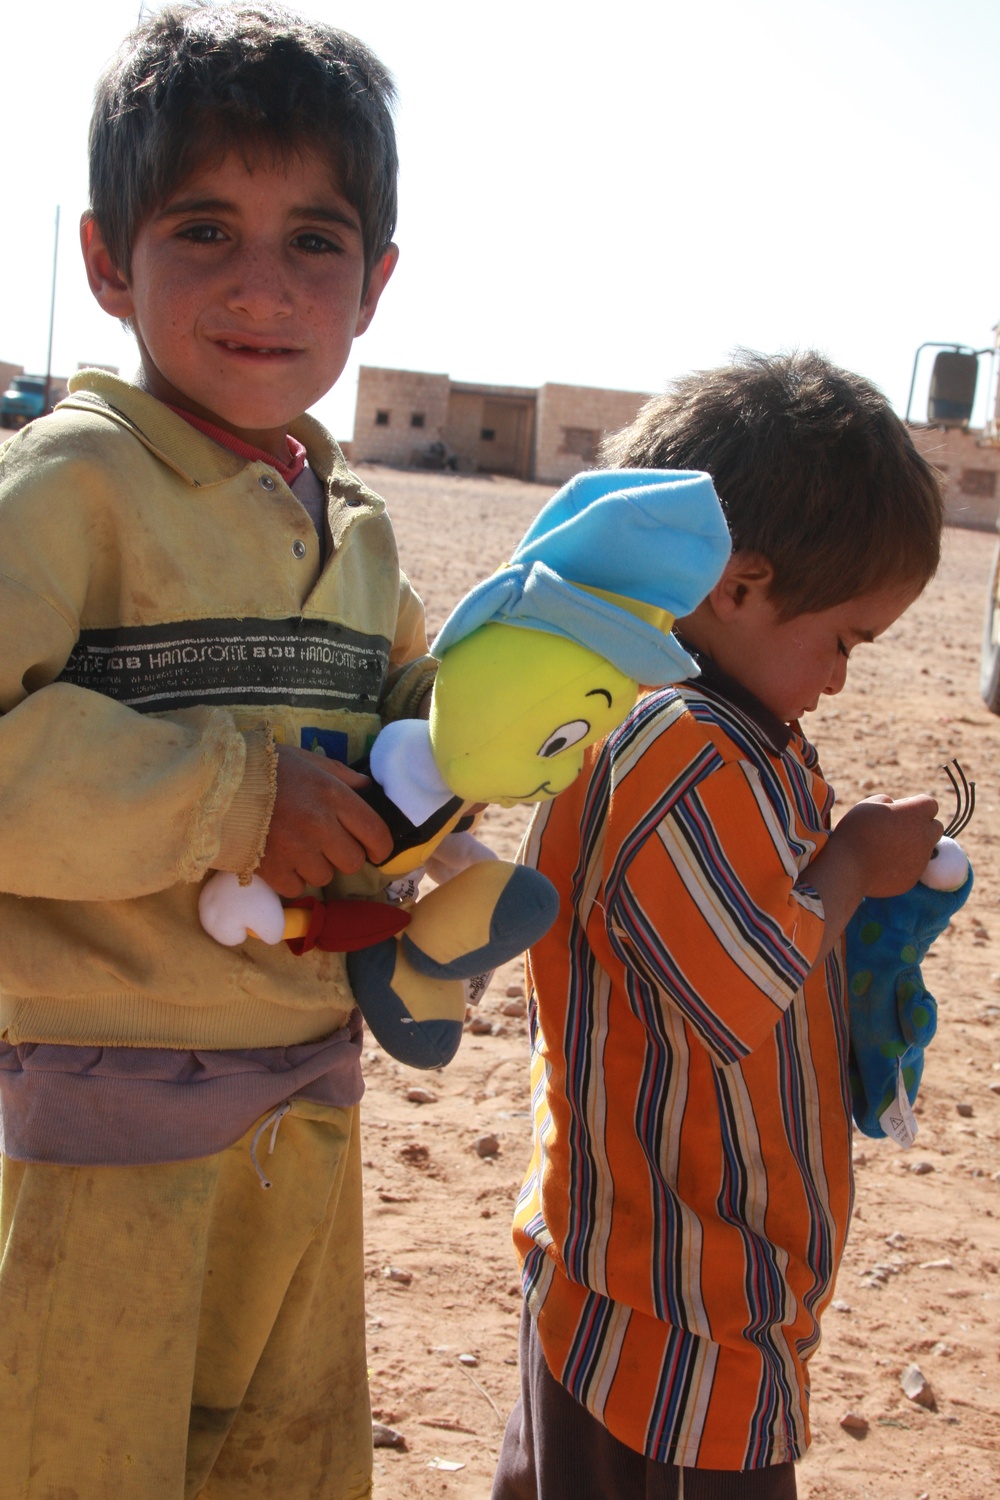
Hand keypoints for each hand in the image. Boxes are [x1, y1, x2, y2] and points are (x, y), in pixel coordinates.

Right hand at [256, 746, 393, 896]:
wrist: (212, 783)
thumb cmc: (263, 767)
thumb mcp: (307, 760)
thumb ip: (342, 776)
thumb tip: (369, 790)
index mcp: (332, 796)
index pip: (376, 834)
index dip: (380, 847)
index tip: (373, 849)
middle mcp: (319, 825)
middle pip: (352, 862)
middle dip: (342, 856)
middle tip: (325, 844)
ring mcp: (295, 850)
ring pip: (324, 877)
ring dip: (314, 867)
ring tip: (296, 848)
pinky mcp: (271, 870)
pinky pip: (296, 888)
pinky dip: (289, 879)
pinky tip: (278, 859)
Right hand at [835, 794, 942, 898]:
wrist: (848, 868)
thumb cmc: (856, 831)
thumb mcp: (869, 804)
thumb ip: (889, 802)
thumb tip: (895, 808)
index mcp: (916, 814)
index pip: (930, 804)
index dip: (915, 805)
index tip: (899, 810)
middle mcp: (925, 836)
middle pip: (935, 827)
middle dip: (922, 826)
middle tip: (899, 828)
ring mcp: (921, 860)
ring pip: (925, 849)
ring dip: (912, 846)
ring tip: (886, 848)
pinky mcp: (913, 878)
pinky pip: (913, 868)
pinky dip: (902, 864)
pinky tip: (882, 864)